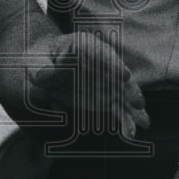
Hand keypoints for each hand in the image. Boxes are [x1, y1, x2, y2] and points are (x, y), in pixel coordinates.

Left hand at [27, 33, 149, 137]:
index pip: (102, 53)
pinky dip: (124, 120)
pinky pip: (117, 108)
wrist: (43, 66)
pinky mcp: (104, 97)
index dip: (114, 64)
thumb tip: (45, 75)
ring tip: (143, 123)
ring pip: (122, 94)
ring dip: (133, 109)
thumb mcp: (35, 61)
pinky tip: (130, 133)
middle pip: (119, 75)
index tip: (124, 75)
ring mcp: (104, 80)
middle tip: (137, 103)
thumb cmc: (39, 59)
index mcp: (84, 45)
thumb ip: (41, 69)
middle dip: (129, 89)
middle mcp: (100, 62)